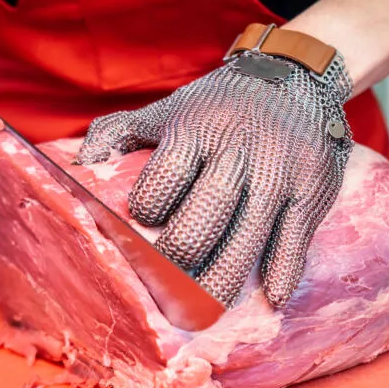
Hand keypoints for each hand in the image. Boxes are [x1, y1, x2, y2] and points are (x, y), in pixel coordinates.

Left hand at [75, 50, 353, 308]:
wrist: (293, 77)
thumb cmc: (214, 105)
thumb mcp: (166, 109)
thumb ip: (118, 133)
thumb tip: (75, 167)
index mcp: (196, 128)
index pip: (167, 176)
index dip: (150, 207)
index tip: (143, 224)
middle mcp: (239, 150)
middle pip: (207, 213)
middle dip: (181, 253)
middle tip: (164, 282)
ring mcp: (280, 173)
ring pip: (249, 237)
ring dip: (222, 280)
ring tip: (200, 311)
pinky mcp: (313, 191)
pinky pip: (296, 239)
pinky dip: (283, 272)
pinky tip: (270, 298)